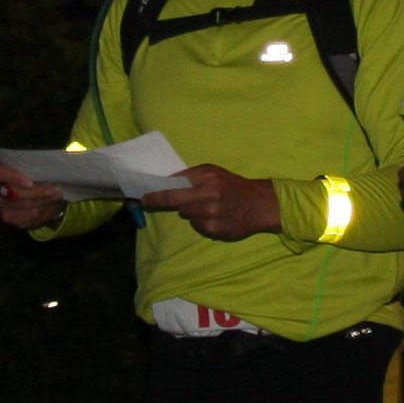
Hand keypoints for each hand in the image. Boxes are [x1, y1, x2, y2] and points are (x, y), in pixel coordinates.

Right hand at [0, 161, 68, 230]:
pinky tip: (43, 209)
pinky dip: (33, 215)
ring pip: (18, 205)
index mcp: (0, 170)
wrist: (42, 195)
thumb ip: (37, 170)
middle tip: (53, 190)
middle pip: (12, 192)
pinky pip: (18, 219)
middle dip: (36, 192)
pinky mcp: (7, 216)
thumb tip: (45, 171)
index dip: (14, 178)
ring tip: (54, 196)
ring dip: (39, 202)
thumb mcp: (39, 170)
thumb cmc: (39, 177)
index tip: (31, 184)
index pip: (0, 173)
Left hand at [148, 163, 283, 240]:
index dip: (158, 188)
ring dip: (189, 210)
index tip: (144, 192)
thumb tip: (166, 183)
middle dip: (156, 200)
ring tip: (204, 206)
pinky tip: (213, 217)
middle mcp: (210, 193)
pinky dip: (200, 221)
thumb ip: (192, 177)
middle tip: (145, 201)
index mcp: (208, 176)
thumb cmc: (233, 186)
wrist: (259, 204)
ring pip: (186, 213)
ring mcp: (212, 213)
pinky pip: (197, 225)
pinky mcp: (215, 229)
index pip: (175, 182)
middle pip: (174, 199)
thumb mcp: (215, 173)